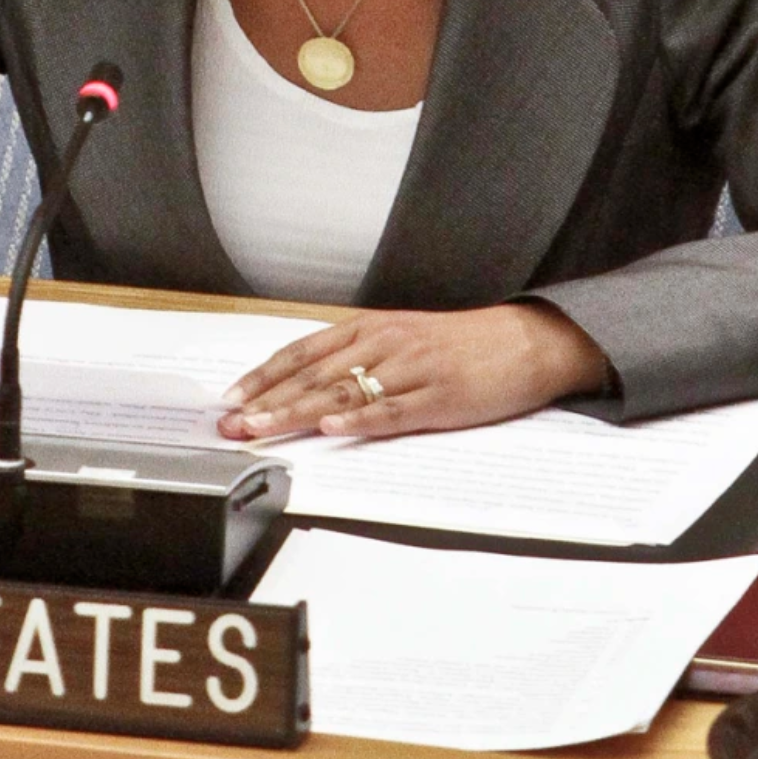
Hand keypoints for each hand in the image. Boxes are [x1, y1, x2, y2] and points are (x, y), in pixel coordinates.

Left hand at [217, 303, 608, 441]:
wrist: (526, 341)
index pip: (302, 352)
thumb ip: (359, 357)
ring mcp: (410, 370)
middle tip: (231, 424)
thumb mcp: (403, 337)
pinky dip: (358, 420)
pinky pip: (391, 411)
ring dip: (295, 414)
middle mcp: (383, 343)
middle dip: (266, 402)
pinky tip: (332, 428)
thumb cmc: (462, 343)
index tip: (231, 398)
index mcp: (371, 328)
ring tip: (261, 430)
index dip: (263, 377)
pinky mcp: (438, 397)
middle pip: (312, 375)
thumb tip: (309, 384)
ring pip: (341, 392)